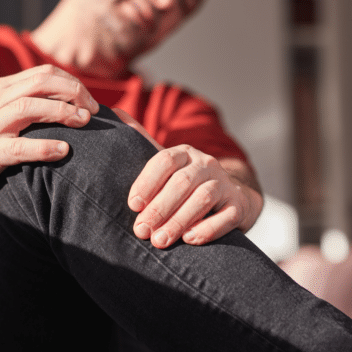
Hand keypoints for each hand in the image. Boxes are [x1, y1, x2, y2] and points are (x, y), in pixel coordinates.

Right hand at [0, 64, 98, 200]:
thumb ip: (23, 102)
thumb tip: (63, 101)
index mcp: (1, 89)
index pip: (44, 73)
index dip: (72, 83)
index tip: (91, 101)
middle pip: (41, 83)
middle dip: (73, 92)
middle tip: (94, 110)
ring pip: (30, 108)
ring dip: (62, 112)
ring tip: (84, 121)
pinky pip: (19, 147)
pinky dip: (44, 147)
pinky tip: (64, 150)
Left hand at [113, 109, 258, 248]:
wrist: (228, 198)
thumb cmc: (185, 183)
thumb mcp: (164, 164)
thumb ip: (140, 140)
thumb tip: (114, 110)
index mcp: (184, 153)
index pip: (164, 160)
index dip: (147, 182)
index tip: (133, 205)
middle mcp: (206, 164)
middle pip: (182, 182)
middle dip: (159, 208)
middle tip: (141, 230)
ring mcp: (225, 184)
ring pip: (203, 199)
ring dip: (179, 221)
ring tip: (160, 240)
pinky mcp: (238, 206)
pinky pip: (226, 217)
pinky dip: (208, 229)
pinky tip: (190, 239)